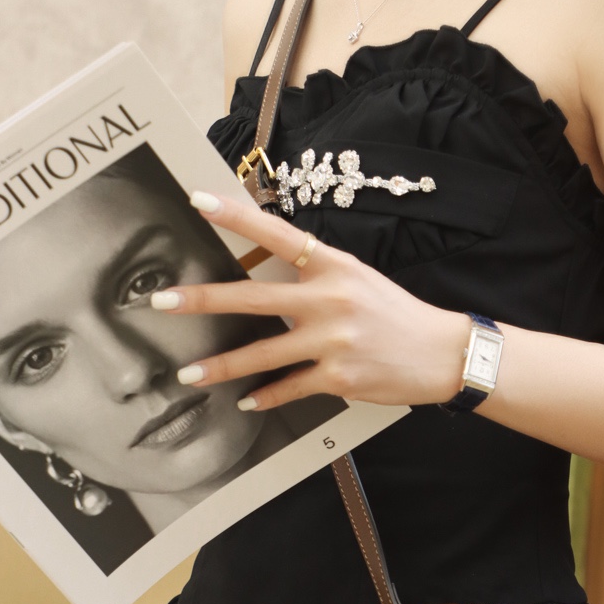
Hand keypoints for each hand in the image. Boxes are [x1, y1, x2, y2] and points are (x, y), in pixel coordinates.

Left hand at [151, 191, 470, 411]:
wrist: (443, 353)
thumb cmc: (396, 314)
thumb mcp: (357, 279)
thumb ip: (314, 275)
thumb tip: (264, 275)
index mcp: (334, 266)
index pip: (277, 234)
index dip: (236, 217)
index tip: (198, 201)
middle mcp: (330, 299)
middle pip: (253, 297)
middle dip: (202, 300)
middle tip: (160, 302)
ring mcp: (333, 340)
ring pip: (263, 353)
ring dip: (221, 366)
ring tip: (188, 373)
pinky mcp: (339, 376)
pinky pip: (290, 387)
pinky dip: (266, 397)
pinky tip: (247, 403)